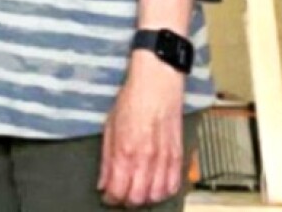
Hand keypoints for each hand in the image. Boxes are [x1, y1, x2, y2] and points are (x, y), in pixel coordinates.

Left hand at [99, 52, 186, 206]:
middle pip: (138, 198)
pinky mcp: (178, 154)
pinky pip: (174, 184)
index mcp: (126, 150)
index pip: (118, 190)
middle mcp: (146, 158)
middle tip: (120, 195)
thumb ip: (107, 159)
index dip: (110, 198)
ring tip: (137, 191)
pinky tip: (155, 187)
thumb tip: (103, 182)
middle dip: (126, 201)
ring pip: (157, 195)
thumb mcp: (110, 127)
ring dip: (145, 198)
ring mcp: (164, 158)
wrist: (158, 83)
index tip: (107, 196)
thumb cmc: (132, 99)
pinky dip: (164, 191)